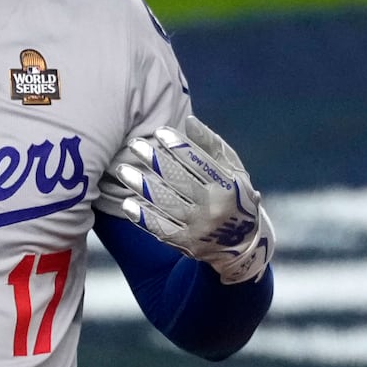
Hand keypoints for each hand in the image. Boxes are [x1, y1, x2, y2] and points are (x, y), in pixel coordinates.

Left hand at [107, 115, 274, 284]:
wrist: (243, 245)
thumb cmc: (235, 196)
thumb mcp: (234, 171)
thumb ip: (213, 146)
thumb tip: (189, 121)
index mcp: (228, 186)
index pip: (201, 163)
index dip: (180, 146)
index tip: (159, 132)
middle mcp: (213, 207)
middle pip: (180, 181)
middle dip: (155, 161)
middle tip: (134, 144)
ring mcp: (199, 227)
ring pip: (167, 204)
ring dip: (142, 186)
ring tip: (123, 170)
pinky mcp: (186, 243)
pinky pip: (161, 228)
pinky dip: (143, 216)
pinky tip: (127, 203)